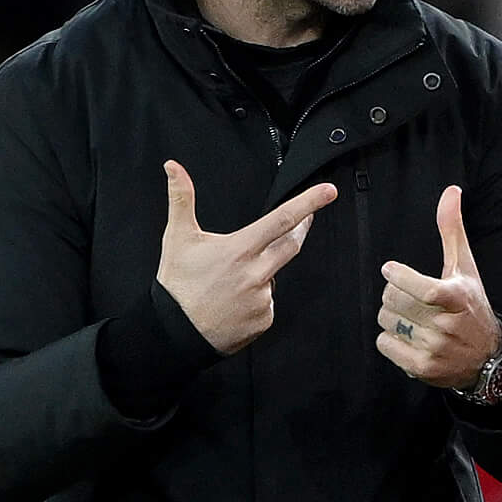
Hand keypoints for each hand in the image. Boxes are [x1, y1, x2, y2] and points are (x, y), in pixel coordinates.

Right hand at [156, 161, 337, 354]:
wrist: (175, 333)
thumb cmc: (177, 285)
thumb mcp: (178, 238)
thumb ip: (181, 198)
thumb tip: (173, 167)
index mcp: (240, 250)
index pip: (281, 220)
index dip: (308, 203)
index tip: (328, 192)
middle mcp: (256, 274)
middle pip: (291, 244)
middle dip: (300, 229)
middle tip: (301, 221)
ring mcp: (263, 299)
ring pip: (274, 275)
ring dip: (263, 271)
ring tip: (231, 282)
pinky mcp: (265, 319)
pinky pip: (268, 302)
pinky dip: (257, 298)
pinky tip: (234, 302)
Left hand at [376, 185, 499, 389]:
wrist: (488, 357)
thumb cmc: (472, 305)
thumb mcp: (466, 268)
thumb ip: (453, 230)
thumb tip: (450, 191)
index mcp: (457, 298)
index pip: (420, 288)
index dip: (398, 277)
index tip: (389, 270)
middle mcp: (447, 325)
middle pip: (393, 301)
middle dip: (392, 294)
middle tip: (404, 295)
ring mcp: (434, 348)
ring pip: (386, 322)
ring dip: (391, 317)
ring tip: (409, 317)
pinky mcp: (422, 367)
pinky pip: (385, 345)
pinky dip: (389, 339)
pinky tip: (407, 336)